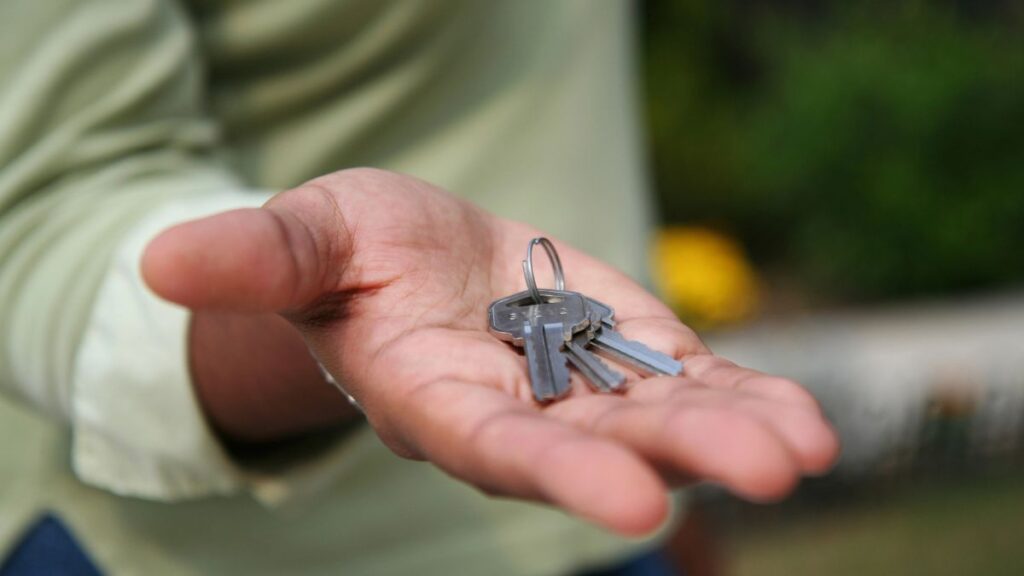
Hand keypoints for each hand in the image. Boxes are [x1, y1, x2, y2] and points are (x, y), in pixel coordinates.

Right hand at [143, 168, 838, 534]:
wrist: (413, 259)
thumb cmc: (349, 257)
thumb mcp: (307, 240)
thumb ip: (258, 257)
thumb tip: (164, 260)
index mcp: (439, 400)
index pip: (498, 448)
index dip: (561, 471)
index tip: (634, 501)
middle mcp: (520, 414)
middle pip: (604, 443)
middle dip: (683, 455)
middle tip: (770, 471)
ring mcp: (584, 387)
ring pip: (664, 417)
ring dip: (738, 431)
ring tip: (812, 446)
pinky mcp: (629, 351)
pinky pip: (693, 379)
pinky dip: (748, 395)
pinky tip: (807, 416)